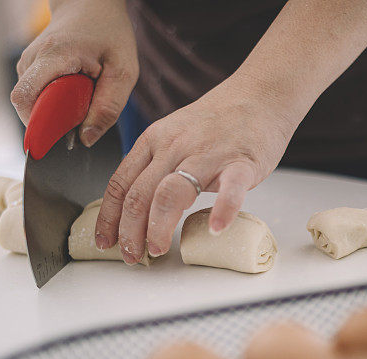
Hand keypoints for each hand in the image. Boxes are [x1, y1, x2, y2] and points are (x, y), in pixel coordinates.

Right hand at [10, 0, 137, 146]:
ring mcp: (26, 64)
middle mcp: (31, 59)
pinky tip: (73, 96)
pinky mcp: (28, 70)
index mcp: (53, 56)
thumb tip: (86, 140)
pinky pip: (36, 98)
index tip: (61, 141)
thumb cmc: (109, 34)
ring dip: (55, 113)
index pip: (26, 99)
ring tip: (80, 99)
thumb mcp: (123, 71)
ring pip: (32, 105)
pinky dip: (54, 105)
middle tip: (81, 118)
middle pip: (28, 107)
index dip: (39, 126)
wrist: (92, 5)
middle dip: (53, 123)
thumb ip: (108, 108)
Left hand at [94, 75, 298, 263]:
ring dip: (159, 226)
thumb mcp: (174, 135)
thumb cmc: (220, 121)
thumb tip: (136, 204)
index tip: (105, 241)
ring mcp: (208, 154)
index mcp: (155, 140)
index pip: (120, 183)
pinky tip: (216, 229)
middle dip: (130, 231)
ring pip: (171, 192)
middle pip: (139, 193)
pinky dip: (222, 211)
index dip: (108, 218)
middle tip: (132, 256)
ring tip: (158, 249)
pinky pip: (230, 189)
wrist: (261, 95)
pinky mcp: (241, 163)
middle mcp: (175, 146)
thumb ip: (156, 164)